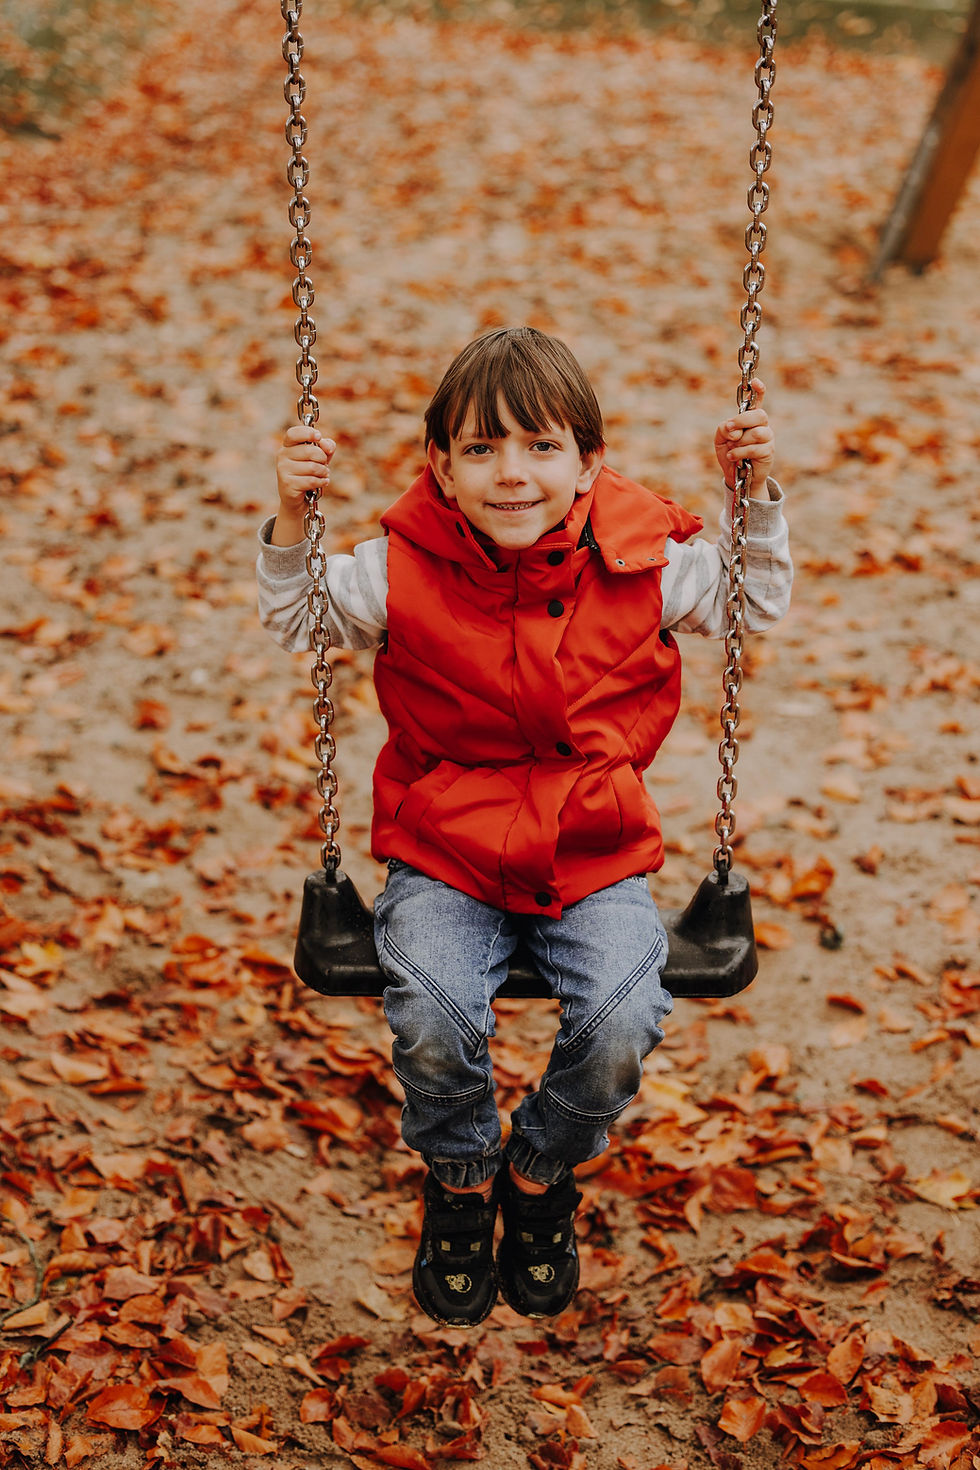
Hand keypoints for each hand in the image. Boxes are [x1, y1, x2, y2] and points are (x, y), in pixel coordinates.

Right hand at [272, 426, 335, 545]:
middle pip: (310, 451)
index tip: (318, 437)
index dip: (307, 433)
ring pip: (313, 467)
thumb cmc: (309, 474)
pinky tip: (321, 483)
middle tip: (323, 465)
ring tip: (322, 475)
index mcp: (288, 445)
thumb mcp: (319, 458)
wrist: (299, 499)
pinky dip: (321, 482)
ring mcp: (283, 470)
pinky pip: (311, 480)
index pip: (293, 433)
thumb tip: (327, 445)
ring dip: (323, 472)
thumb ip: (325, 447)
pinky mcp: (287, 484)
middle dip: (323, 459)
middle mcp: (282, 456)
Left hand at [714, 379, 774, 489]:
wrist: (735, 476)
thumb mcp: (720, 438)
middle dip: (741, 421)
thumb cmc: (729, 453)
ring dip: (739, 442)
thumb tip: (735, 430)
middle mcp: (762, 425)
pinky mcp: (768, 452)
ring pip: (757, 433)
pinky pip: (755, 448)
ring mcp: (767, 438)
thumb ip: (724, 428)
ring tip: (732, 450)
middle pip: (759, 415)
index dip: (758, 390)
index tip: (755, 382)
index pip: (758, 400)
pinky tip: (733, 457)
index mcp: (750, 418)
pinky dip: (740, 453)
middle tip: (730, 430)